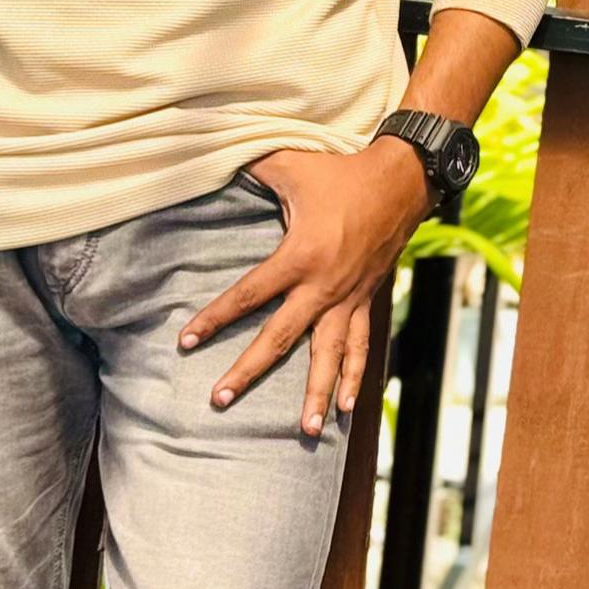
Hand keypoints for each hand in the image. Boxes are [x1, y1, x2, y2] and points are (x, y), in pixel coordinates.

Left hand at [182, 139, 431, 435]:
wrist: (402, 182)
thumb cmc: (341, 173)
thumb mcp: (292, 165)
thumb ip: (252, 167)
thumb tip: (214, 159)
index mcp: (300, 256)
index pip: (248, 294)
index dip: (215, 318)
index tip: (186, 341)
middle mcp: (323, 286)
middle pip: (280, 338)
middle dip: (248, 370)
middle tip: (220, 400)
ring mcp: (348, 299)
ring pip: (328, 356)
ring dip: (315, 394)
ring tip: (303, 429)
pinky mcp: (365, 302)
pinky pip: (358, 347)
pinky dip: (353, 378)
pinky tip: (344, 409)